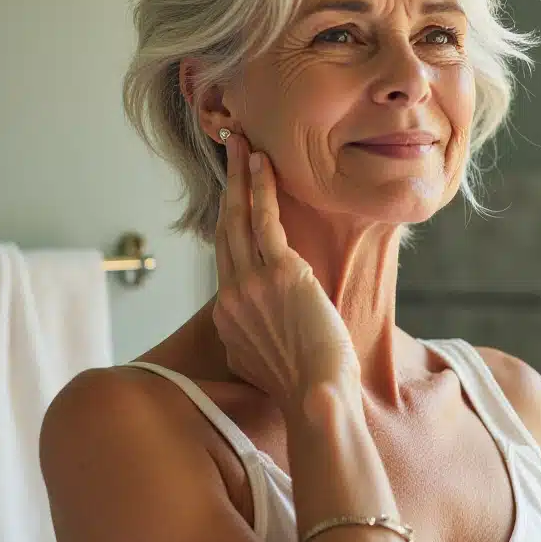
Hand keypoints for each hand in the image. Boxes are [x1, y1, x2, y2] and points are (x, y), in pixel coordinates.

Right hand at [212, 131, 358, 407]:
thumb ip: (258, 338)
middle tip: (229, 150)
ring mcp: (251, 283)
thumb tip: (266, 326)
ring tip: (243, 142)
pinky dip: (262, 189)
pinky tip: (263, 163)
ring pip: (238, 218)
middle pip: (224, 229)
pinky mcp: (280, 273)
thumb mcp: (267, 364)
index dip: (229, 222)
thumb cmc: (308, 388)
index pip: (226, 258)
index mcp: (229, 317)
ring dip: (240, 176)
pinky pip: (265, 220)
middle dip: (226, 186)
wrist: (317, 399)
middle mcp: (231, 295)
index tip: (234, 193)